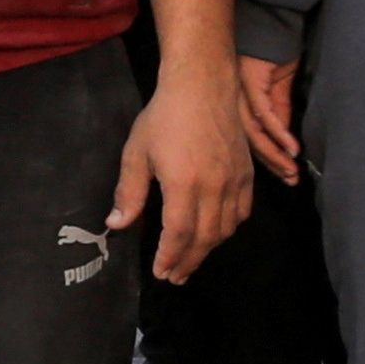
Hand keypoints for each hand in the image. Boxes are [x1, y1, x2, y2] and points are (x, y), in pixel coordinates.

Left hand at [111, 66, 257, 283]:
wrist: (203, 86)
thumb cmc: (164, 116)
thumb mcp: (137, 152)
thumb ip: (129, 192)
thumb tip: (117, 223)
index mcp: (183, 184)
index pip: (179, 233)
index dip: (170, 257)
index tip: (161, 272)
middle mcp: (213, 188)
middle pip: (205, 238)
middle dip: (188, 261)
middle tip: (175, 277)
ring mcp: (234, 182)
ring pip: (225, 229)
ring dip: (208, 250)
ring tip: (192, 260)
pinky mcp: (247, 174)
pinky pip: (242, 212)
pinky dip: (229, 229)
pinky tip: (217, 233)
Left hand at [236, 54, 303, 179]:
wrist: (266, 24)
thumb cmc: (269, 55)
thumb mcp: (276, 90)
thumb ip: (279, 113)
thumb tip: (283, 141)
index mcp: (235, 109)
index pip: (247, 143)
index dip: (268, 161)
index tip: (286, 177)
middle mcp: (234, 106)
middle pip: (249, 143)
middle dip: (272, 164)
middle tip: (291, 180)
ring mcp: (240, 96)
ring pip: (255, 135)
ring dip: (276, 156)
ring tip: (292, 171)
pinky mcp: (251, 85)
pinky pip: (265, 116)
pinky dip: (280, 135)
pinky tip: (293, 148)